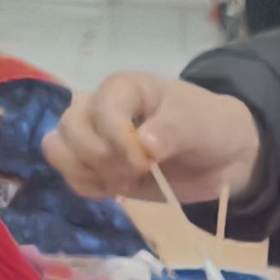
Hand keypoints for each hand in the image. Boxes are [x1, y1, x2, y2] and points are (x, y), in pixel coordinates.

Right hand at [45, 69, 261, 205]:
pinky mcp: (98, 167)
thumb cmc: (204, 126)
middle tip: (138, 171)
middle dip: (102, 158)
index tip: (148, 160)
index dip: (119, 141)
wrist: (219, 155)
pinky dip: (89, 187)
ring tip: (123, 181)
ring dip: (88, 173)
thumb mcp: (194, 122)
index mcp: (121, 89)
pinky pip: (72, 177)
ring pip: (59, 151)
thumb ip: (169, 131)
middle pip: (69, 130)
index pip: (100, 111)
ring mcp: (94, 138)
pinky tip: (117, 189)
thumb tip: (144, 146)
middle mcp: (98, 109)